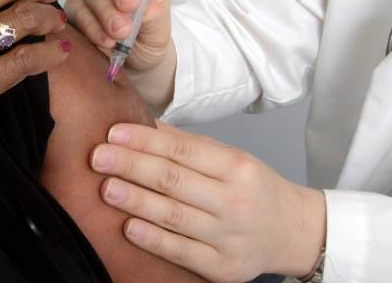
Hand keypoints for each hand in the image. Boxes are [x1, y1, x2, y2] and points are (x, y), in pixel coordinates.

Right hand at [65, 0, 186, 75]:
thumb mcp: (159, 26)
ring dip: (108, 12)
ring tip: (122, 34)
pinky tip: (106, 40)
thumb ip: (153, 14)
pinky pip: (78, 10)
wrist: (136, 62)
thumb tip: (143, 9)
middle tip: (131, 4)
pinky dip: (93, 26)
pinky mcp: (75, 5)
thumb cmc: (149, 33)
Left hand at [89, 123, 325, 282]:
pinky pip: (181, 252)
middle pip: (174, 180)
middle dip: (132, 166)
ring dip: (136, 200)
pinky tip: (129, 226)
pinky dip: (153, 239)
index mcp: (237, 167)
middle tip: (98, 157)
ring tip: (106, 188)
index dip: (146, 141)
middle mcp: (234, 201)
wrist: (293, 231)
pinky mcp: (223, 267)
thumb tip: (143, 125)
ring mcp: (228, 236)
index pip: (183, 150)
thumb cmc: (254, 189)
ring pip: (174, 216)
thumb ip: (188, 146)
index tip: (114, 133)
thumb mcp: (231, 158)